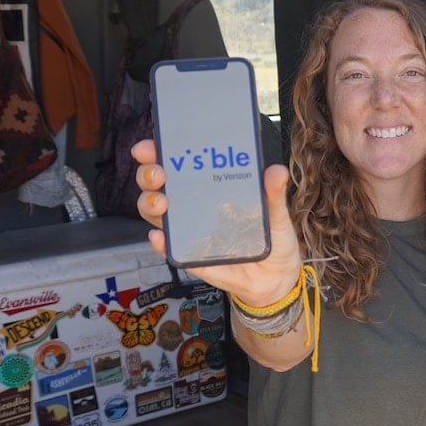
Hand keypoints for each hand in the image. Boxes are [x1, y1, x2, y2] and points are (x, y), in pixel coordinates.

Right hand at [130, 139, 302, 306]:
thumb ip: (274, 195)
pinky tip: (160, 237)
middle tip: (158, 174)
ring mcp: (190, 232)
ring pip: (156, 214)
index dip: (159, 152)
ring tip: (162, 202)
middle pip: (158, 186)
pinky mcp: (192, 257)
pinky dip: (160, 244)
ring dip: (150, 205)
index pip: (179, 165)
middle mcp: (194, 207)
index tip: (151, 146)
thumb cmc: (272, 240)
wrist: (276, 279)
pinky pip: (169, 250)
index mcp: (212, 189)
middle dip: (148, 175)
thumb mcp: (277, 216)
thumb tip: (276, 171)